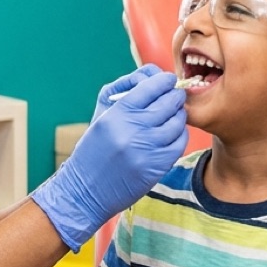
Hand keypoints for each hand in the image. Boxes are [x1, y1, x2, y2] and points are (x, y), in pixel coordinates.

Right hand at [32, 70, 187, 250]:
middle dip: (175, 96)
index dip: (164, 80)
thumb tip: (155, 78)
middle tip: (175, 96)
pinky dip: (179, 135)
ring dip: (178, 116)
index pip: (151, 86)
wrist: (87, 188)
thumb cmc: (94, 148)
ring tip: (173, 115)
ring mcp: (147, 149)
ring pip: (177, 122)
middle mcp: (133, 129)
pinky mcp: (156, 166)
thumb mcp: (102, 115)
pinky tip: (172, 134)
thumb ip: (126, 93)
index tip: (168, 80)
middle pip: (169, 102)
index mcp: (118, 112)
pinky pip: (179, 143)